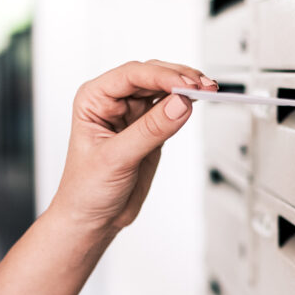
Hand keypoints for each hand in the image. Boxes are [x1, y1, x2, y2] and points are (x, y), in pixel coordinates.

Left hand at [51, 59, 216, 235]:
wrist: (93, 218)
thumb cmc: (86, 189)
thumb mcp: (116, 158)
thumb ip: (150, 130)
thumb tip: (179, 104)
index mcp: (94, 100)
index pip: (131, 76)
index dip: (160, 76)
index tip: (185, 84)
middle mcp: (113, 102)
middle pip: (151, 76)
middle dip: (179, 78)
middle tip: (204, 87)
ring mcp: (134, 115)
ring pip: (164, 88)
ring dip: (187, 87)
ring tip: (209, 90)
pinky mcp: (150, 129)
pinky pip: (171, 108)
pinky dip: (187, 104)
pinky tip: (199, 100)